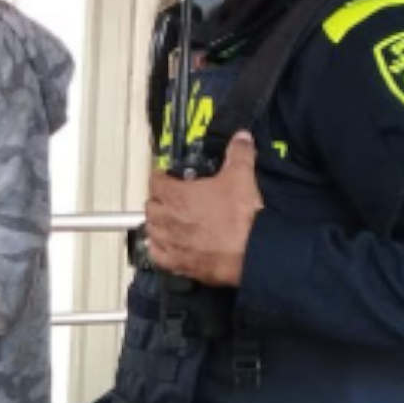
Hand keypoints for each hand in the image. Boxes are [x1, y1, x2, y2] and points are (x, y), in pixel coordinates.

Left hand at [146, 132, 263, 286]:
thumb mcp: (242, 176)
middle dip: (160, 201)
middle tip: (174, 200)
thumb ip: (239, 153)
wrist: (252, 253)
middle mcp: (166, 218)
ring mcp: (169, 242)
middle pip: (151, 205)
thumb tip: (241, 138)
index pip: (155, 180)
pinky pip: (157, 255)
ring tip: (171, 222)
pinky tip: (169, 246)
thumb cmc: (241, 217)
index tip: (169, 178)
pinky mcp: (177, 264)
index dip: (162, 177)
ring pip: (151, 230)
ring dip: (158, 224)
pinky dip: (160, 249)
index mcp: (175, 195)